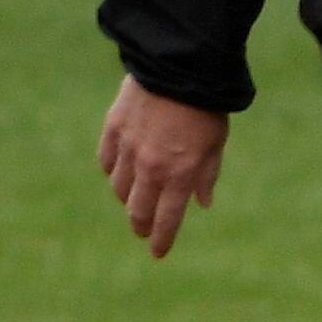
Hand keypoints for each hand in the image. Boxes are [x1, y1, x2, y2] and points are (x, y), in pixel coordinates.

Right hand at [98, 78, 230, 259]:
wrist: (178, 68)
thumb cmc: (205, 108)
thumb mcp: (215, 145)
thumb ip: (206, 176)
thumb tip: (201, 204)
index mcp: (180, 176)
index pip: (167, 220)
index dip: (162, 240)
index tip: (157, 254)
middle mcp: (150, 168)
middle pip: (137, 210)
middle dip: (140, 225)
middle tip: (142, 230)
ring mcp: (128, 149)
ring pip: (118, 188)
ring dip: (126, 197)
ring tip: (134, 196)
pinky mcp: (113, 129)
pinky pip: (106, 160)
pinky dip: (112, 169)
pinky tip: (118, 170)